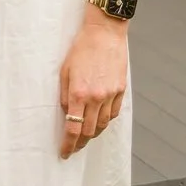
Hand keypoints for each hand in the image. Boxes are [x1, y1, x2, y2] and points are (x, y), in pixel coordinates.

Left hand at [58, 16, 127, 157]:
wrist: (104, 33)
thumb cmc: (82, 48)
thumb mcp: (65, 69)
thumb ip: (65, 94)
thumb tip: (67, 113)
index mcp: (79, 93)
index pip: (73, 128)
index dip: (68, 144)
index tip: (64, 152)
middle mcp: (96, 98)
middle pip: (88, 131)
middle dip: (80, 143)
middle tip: (74, 147)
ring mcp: (110, 95)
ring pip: (102, 125)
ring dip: (92, 134)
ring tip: (85, 136)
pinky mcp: (120, 91)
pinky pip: (113, 114)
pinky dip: (105, 121)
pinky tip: (99, 121)